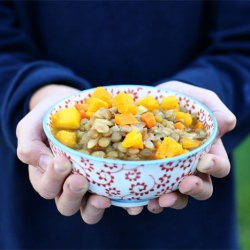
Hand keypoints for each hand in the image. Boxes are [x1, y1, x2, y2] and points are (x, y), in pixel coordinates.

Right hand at [16, 84, 110, 223]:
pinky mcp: (108, 181)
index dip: (53, 179)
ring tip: (103, 197)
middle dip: (72, 194)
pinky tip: (132, 203)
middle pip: (66, 204)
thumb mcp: (32, 126)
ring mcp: (89, 186)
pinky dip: (123, 204)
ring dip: (95, 207)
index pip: (47, 187)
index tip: (61, 161)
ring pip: (89, 211)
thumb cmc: (50, 119)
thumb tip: (43, 163)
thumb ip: (29, 144)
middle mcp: (67, 186)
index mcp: (47, 176)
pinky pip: (116, 199)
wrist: (72, 108)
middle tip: (79, 179)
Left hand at [144, 81, 235, 213]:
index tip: (204, 162)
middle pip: (199, 187)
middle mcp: (189, 166)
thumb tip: (227, 124)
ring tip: (157, 202)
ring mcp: (168, 171)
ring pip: (174, 195)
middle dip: (193, 190)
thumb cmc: (184, 100)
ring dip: (168, 201)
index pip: (218, 166)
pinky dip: (142, 200)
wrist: (158, 100)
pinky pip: (148, 191)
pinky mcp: (149, 171)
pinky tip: (134, 205)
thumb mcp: (201, 100)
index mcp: (206, 151)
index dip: (215, 167)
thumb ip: (214, 110)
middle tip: (182, 186)